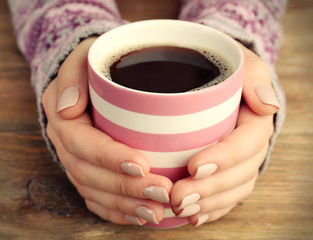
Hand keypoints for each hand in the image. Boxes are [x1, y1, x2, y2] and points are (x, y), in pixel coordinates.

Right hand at [42, 37, 172, 224]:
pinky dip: (118, 212)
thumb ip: (72, 74)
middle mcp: (66, 144)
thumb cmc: (94, 65)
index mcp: (63, 118)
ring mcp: (76, 161)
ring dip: (126, 205)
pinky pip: (97, 199)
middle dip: (125, 188)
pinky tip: (141, 216)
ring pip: (95, 192)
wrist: (92, 78)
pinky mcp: (88, 173)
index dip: (109, 157)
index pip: (82, 142)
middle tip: (162, 193)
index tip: (142, 165)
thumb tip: (68, 107)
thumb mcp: (83, 56)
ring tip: (157, 213)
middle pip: (89, 174)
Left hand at [170, 44, 279, 226]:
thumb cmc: (221, 68)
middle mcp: (251, 144)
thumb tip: (267, 104)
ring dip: (209, 203)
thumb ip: (252, 75)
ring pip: (234, 189)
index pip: (246, 141)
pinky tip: (194, 217)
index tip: (193, 166)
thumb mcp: (237, 61)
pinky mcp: (228, 171)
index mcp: (255, 118)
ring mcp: (241, 161)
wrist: (210, 77)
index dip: (224, 157)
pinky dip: (212, 209)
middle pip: (240, 172)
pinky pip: (227, 196)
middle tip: (178, 197)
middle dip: (210, 188)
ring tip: (180, 209)